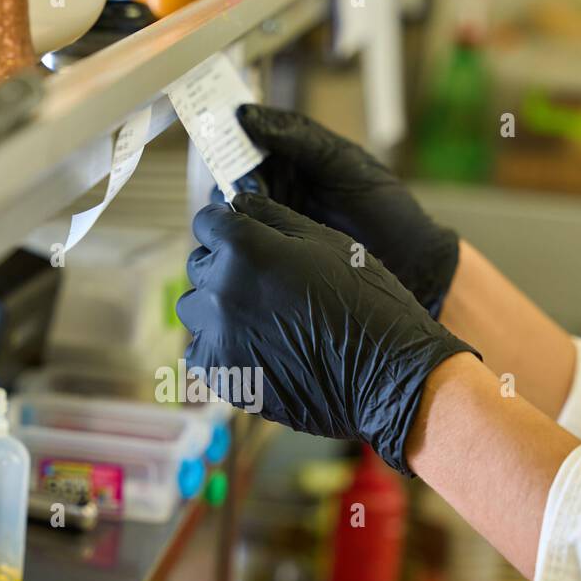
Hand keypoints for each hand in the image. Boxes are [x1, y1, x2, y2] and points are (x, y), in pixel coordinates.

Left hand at [176, 194, 476, 474]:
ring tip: (258, 315)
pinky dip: (219, 346)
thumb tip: (236, 204)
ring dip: (217, 306)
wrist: (385, 375)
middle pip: (199, 265)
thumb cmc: (365, 301)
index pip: (207, 222)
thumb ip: (271, 217)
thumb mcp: (326, 241)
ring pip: (195, 309)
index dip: (228, 226)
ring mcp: (218, 338)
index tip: (244, 236)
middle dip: (224, 265)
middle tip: (264, 280)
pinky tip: (254, 346)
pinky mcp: (222, 376)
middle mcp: (220, 291)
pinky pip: (201, 351)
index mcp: (243, 249)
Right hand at [234, 104, 460, 317]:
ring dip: (237, 198)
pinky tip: (245, 227)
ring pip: (240, 197)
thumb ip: (300, 140)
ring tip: (248, 203)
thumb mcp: (345, 165)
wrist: (409, 263)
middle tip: (244, 178)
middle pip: (244, 165)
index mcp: (305, 153)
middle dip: (237, 168)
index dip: (244, 126)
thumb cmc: (387, 209)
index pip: (264, 131)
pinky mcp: (278, 243)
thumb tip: (250, 117)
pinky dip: (242, 226)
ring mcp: (281, 212)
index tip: (227, 122)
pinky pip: (248, 230)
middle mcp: (290, 179)